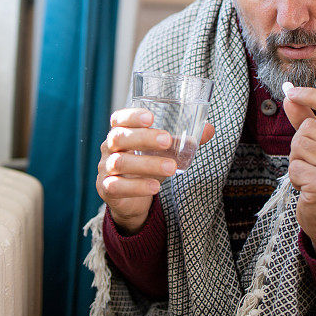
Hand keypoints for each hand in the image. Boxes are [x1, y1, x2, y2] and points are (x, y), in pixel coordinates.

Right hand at [97, 107, 214, 233]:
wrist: (130, 199)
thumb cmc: (146, 166)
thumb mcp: (163, 152)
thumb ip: (183, 141)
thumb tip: (209, 129)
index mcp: (121, 132)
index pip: (119, 119)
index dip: (131, 116)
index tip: (151, 117)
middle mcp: (109, 148)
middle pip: (119, 137)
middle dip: (143, 138)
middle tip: (167, 141)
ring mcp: (105, 169)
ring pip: (120, 162)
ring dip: (147, 164)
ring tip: (171, 167)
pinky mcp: (106, 189)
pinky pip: (117, 186)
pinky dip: (137, 187)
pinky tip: (155, 187)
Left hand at [282, 86, 315, 256]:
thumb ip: (307, 119)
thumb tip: (289, 95)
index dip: (311, 95)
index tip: (291, 92)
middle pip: (308, 128)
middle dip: (300, 145)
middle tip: (313, 164)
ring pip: (299, 146)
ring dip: (297, 162)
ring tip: (311, 175)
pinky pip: (294, 167)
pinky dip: (294, 177)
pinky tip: (308, 187)